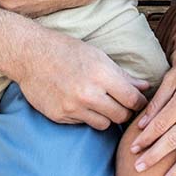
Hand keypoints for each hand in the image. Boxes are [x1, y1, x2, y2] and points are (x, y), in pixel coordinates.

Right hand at [14, 25, 149, 128]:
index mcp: (101, 73)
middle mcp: (89, 93)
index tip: (139, 102)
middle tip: (121, 103)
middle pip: (121, 116)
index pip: (132, 99)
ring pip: (104, 124)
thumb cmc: (67, 50)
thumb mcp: (97, 55)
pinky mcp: (61, 117)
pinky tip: (79, 102)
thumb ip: (122, 75)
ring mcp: (73, 107)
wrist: (31, 55)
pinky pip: (84, 124)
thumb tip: (145, 87)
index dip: (140, 102)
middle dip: (125, 111)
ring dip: (106, 115)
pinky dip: (86, 116)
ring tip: (99, 102)